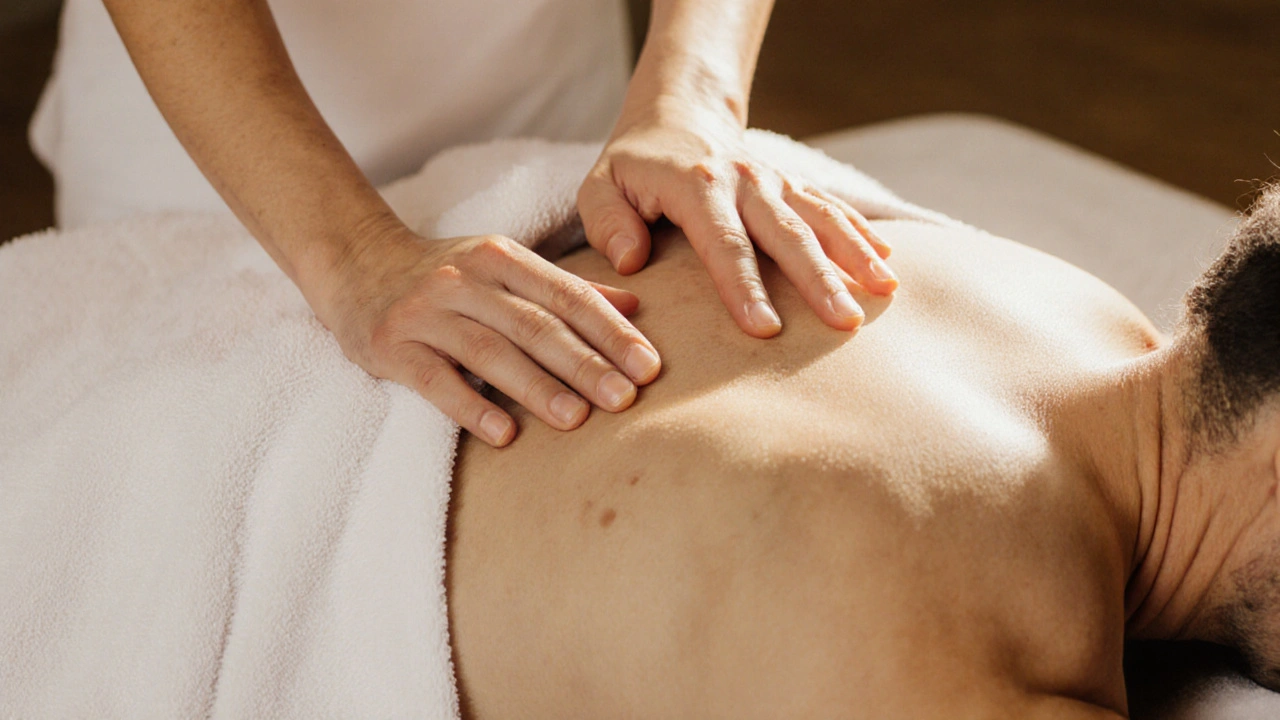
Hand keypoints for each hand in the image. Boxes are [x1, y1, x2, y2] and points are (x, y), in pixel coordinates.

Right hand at [317, 224, 661, 446]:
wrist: (355, 262)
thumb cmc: (448, 275)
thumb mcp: (504, 267)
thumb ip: (566, 288)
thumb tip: (635, 307)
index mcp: (502, 258)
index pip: (567, 295)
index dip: (611, 331)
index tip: (649, 365)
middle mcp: (465, 280)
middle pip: (534, 324)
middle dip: (584, 363)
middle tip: (625, 399)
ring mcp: (426, 312)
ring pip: (489, 351)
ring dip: (536, 386)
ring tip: (576, 419)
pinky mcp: (391, 346)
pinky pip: (435, 380)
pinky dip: (471, 406)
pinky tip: (504, 434)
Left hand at [577, 109, 896, 337]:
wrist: (676, 118)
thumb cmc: (633, 167)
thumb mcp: (600, 186)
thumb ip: (607, 222)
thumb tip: (631, 261)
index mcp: (697, 185)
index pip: (724, 243)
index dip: (745, 287)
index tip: (765, 328)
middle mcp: (744, 180)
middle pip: (787, 234)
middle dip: (819, 280)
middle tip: (845, 322)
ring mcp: (775, 181)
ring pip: (821, 218)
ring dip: (856, 255)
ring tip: (886, 291)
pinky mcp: (793, 186)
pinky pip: (832, 208)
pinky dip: (862, 233)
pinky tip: (889, 262)